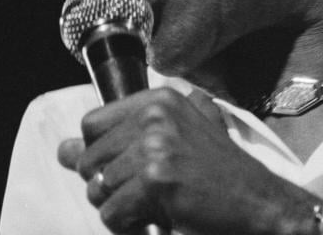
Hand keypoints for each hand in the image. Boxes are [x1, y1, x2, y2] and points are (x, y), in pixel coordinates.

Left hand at [57, 87, 319, 233]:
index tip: (130, 167)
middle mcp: (156, 115)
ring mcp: (156, 145)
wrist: (259, 202)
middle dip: (110, 186)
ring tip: (157, 205)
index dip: (103, 154)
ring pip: (98, 190)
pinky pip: (112, 213)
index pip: (91, 125)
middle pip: (89, 160)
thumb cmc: (219, 176)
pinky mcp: (157, 178)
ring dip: (122, 208)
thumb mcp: (173, 142)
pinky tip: (160, 218)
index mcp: (160, 100)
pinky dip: (130, 225)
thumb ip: (118, 141)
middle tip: (149, 192)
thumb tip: (63, 151)